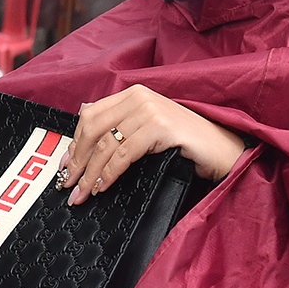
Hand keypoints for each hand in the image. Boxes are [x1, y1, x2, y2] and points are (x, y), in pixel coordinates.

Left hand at [61, 85, 246, 204]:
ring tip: (83, 193)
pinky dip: (109, 173)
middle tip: (67, 184)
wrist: (224, 149)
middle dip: (77, 160)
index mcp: (133, 94)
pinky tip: (103, 187)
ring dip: (90, 173)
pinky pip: (124, 154)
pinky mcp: (161, 128)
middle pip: (93, 129)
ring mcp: (151, 111)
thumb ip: (120, 121)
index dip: (74, 143)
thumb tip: (83, 113)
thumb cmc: (186, 142)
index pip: (90, 116)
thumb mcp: (148, 126)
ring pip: (106, 145)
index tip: (64, 167)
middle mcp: (139, 97)